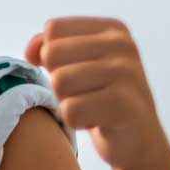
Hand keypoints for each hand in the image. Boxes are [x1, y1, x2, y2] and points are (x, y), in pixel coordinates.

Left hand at [27, 19, 169, 169]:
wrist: (137, 140)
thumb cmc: (99, 99)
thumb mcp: (77, 64)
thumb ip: (51, 47)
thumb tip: (32, 51)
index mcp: (112, 30)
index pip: (54, 29)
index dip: (52, 57)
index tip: (77, 73)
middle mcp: (123, 45)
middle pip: (53, 54)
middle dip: (58, 81)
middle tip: (84, 94)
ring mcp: (127, 73)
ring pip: (59, 82)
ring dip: (67, 102)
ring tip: (91, 107)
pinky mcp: (124, 104)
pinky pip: (70, 110)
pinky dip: (76, 121)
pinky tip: (98, 121)